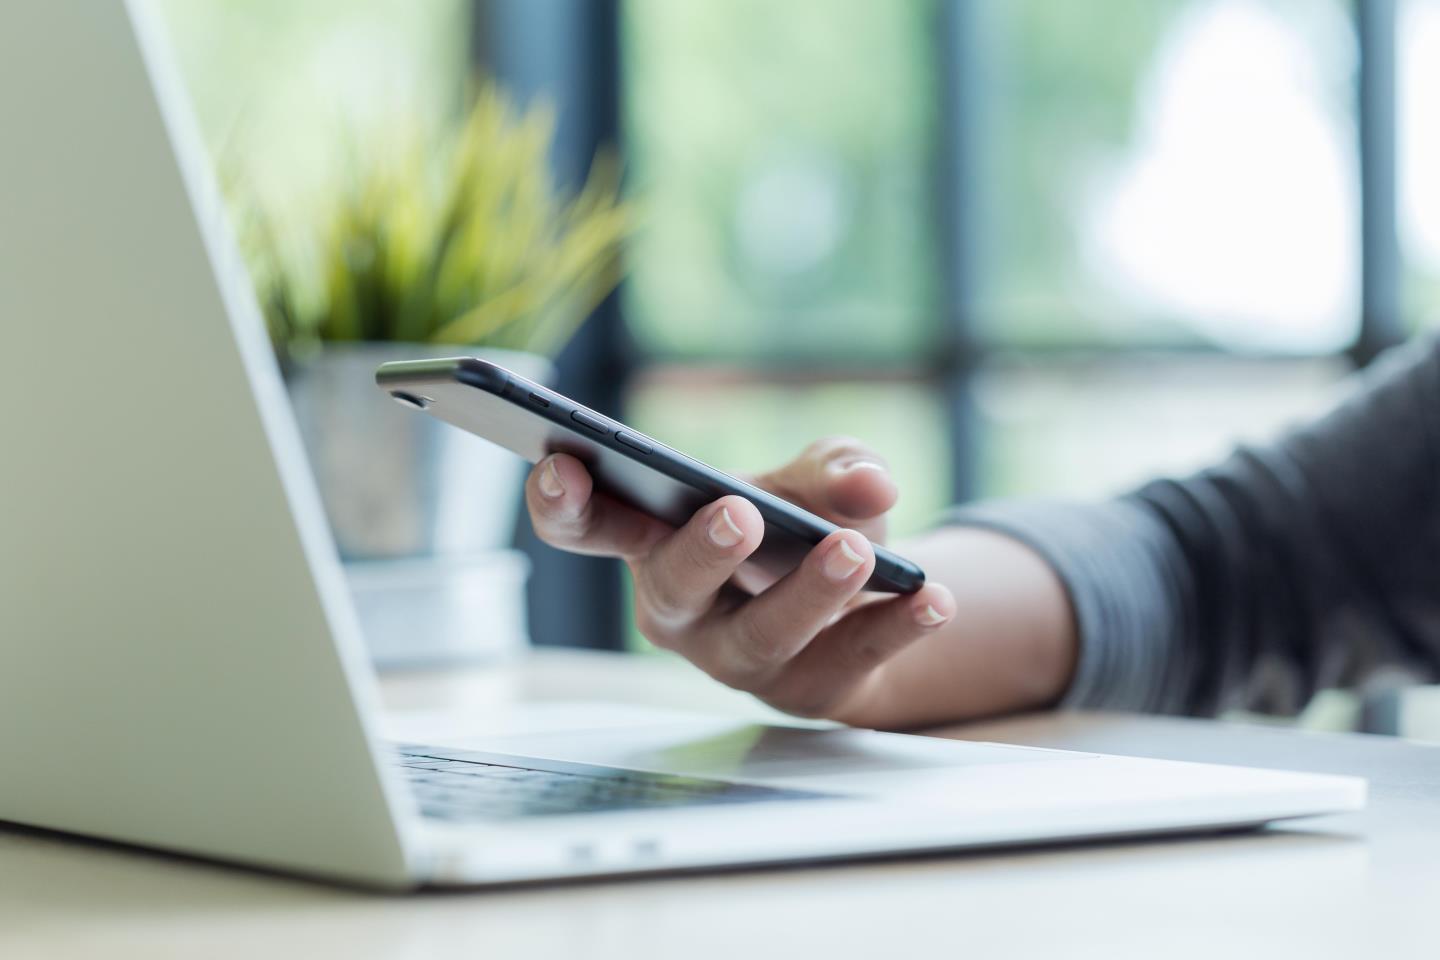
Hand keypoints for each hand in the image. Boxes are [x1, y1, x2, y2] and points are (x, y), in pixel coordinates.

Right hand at [523, 437, 956, 722]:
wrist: (855, 599)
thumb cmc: (798, 527)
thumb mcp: (811, 482)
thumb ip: (833, 468)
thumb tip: (868, 478)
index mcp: (653, 541)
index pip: (588, 527)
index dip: (561, 504)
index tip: (562, 468)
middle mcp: (681, 610)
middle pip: (671, 589)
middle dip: (701, 551)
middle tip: (739, 513)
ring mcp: (738, 659)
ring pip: (761, 635)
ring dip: (810, 593)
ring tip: (857, 551)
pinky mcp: (806, 691)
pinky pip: (846, 662)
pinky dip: (894, 627)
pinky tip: (932, 598)